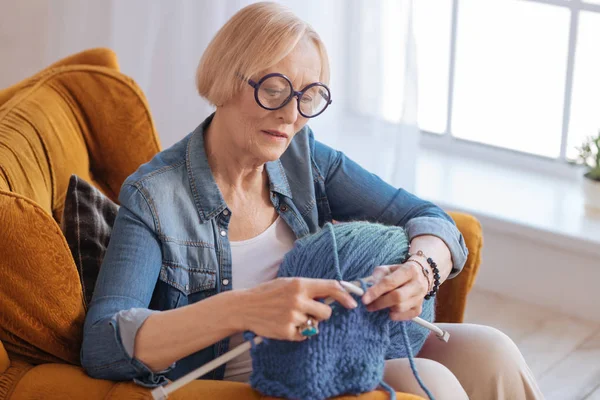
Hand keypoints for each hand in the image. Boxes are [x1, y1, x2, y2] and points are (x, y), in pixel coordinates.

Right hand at [240, 278, 357, 340]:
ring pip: (315, 325)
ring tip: (291, 316)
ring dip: (308, 323)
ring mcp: (292, 317)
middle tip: (309, 311)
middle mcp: (298, 300)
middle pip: (326, 312)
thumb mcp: (289, 283)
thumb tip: (334, 293)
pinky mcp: (287, 332)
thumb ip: (310, 288)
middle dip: (321, 314)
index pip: (331, 287)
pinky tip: (285, 324)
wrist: (245, 306)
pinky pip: (304, 336)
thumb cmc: (269, 293)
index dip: (345, 295)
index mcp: (299, 284)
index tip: (353, 303)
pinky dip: (298, 333)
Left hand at [361, 260, 428, 320]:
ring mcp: (420, 297)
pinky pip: (406, 316)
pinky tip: (390, 310)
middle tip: (368, 305)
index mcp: (409, 270)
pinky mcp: (419, 308)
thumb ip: (376, 277)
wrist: (420, 275)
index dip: (376, 291)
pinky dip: (395, 315)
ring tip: (380, 304)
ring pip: (400, 308)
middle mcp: (417, 284)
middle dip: (379, 302)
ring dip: (386, 308)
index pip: (390, 282)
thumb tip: (365, 287)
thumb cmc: (399, 272)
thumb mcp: (387, 269)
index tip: (364, 299)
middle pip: (397, 297)